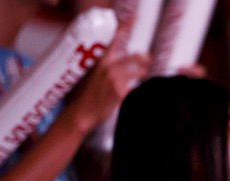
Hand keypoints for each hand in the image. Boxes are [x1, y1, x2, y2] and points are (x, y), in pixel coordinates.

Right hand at [64, 18, 148, 133]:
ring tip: (142, 77)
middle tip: (147, 61)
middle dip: (144, 60)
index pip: (113, 41)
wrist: (82, 113)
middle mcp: (108, 68)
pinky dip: (141, 90)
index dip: (123, 29)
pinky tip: (138, 94)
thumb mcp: (94, 75)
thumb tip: (122, 62)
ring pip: (139, 72)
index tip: (132, 20)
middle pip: (134, 57)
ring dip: (144, 74)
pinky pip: (137, 88)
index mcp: (101, 62)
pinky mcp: (121, 92)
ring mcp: (115, 80)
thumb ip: (107, 66)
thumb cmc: (90, 95)